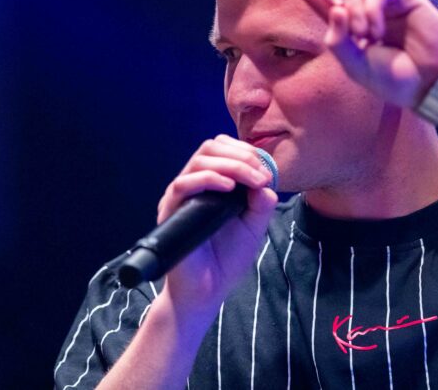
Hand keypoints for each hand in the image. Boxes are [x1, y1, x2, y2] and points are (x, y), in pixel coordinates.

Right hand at [155, 134, 277, 312]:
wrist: (207, 291)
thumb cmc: (226, 258)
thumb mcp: (253, 227)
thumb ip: (262, 204)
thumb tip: (267, 183)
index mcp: (211, 184)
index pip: (222, 149)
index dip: (246, 152)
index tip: (267, 171)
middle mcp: (193, 185)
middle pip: (210, 147)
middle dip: (242, 155)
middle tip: (261, 175)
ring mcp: (180, 197)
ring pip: (199, 160)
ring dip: (231, 165)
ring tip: (252, 180)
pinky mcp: (171, 212)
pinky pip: (183, 184)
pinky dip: (209, 179)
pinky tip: (229, 189)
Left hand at [270, 0, 437, 107]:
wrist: (427, 83)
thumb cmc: (392, 77)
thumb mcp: (354, 66)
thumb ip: (337, 42)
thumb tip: (335, 8)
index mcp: (345, 19)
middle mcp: (362, 2)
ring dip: (352, 9)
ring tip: (366, 38)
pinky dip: (370, 12)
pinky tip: (377, 33)